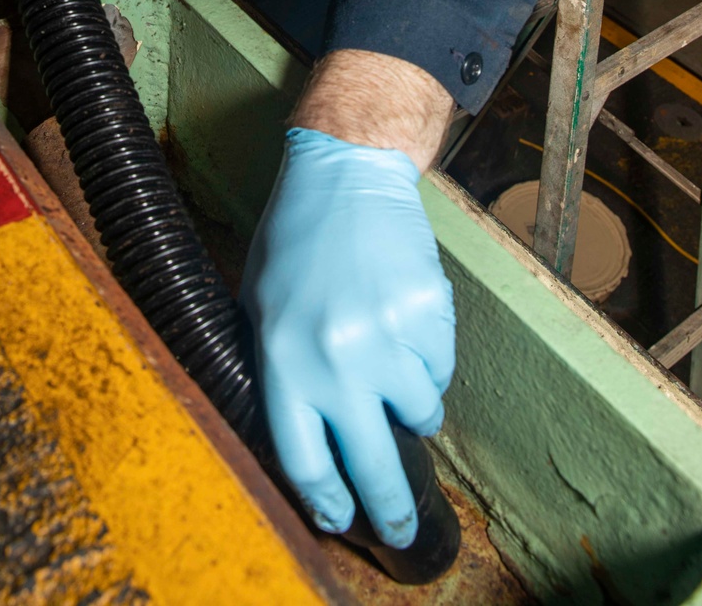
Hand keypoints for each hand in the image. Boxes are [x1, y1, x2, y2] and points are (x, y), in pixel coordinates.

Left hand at [240, 127, 454, 548]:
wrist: (346, 176)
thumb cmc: (295, 241)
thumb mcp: (259, 306)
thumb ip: (278, 370)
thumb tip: (307, 440)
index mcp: (284, 359)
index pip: (305, 460)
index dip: (329, 500)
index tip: (343, 518)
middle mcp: (336, 356)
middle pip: (373, 463)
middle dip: (392, 507)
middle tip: (402, 526)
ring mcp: (387, 335)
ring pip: (421, 410)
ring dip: (414, 402)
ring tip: (392, 357)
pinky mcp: (428, 313)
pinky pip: (442, 364)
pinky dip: (430, 355)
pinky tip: (404, 314)